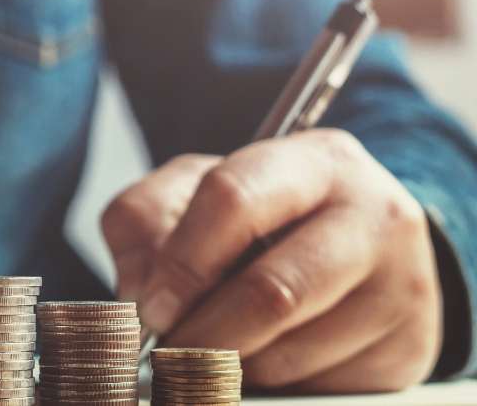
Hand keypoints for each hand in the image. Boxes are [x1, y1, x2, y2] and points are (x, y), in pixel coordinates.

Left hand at [102, 129, 441, 392]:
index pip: (233, 200)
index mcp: (315, 160)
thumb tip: (136, 290)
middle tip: (169, 350)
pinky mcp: (407, 346)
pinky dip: (273, 381)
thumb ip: (144, 219)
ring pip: (289, 351)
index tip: (151, 308)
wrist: (360, 248)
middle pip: (271, 291)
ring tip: (219, 344)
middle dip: (203, 332)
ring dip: (233, 363)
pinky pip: (317, 386)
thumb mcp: (196, 190)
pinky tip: (268, 353)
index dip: (181, 263)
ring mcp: (401, 284)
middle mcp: (373, 215)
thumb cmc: (265, 215)